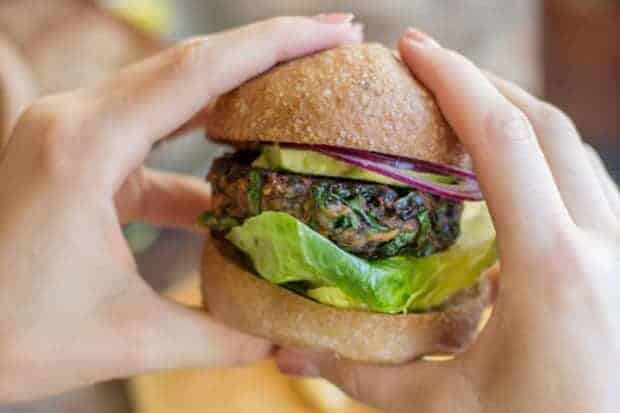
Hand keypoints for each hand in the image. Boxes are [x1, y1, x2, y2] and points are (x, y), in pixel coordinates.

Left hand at [0, 14, 361, 401]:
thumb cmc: (4, 337)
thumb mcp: (125, 340)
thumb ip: (217, 337)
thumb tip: (280, 342)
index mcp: (85, 147)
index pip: (199, 72)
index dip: (276, 44)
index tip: (335, 30)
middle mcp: (73, 120)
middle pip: (189, 65)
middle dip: (267, 52)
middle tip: (333, 44)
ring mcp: (69, 134)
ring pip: (170, 96)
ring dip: (233, 100)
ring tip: (296, 101)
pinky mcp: (72, 158)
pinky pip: (148, 141)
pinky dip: (194, 160)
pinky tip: (229, 193)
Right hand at [276, 28, 619, 412]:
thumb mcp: (447, 412)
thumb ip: (365, 378)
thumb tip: (291, 353)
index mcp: (551, 269)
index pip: (503, 140)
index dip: (454, 81)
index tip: (411, 49)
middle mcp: (601, 243)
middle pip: (545, 123)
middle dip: (482, 82)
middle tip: (425, 67)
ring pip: (572, 148)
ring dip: (516, 114)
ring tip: (460, 107)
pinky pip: (585, 181)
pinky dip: (541, 154)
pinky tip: (505, 172)